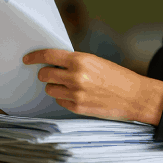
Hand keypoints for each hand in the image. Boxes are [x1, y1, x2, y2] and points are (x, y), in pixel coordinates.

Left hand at [22, 49, 162, 124]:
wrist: (135, 96)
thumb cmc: (120, 78)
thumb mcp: (98, 63)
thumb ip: (77, 62)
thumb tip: (56, 64)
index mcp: (82, 60)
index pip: (49, 56)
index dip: (34, 56)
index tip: (27, 59)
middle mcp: (76, 76)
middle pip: (44, 74)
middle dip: (45, 74)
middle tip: (51, 74)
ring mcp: (75, 93)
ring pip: (50, 89)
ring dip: (56, 87)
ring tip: (71, 86)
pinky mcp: (77, 107)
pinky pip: (60, 101)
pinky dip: (65, 98)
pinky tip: (78, 96)